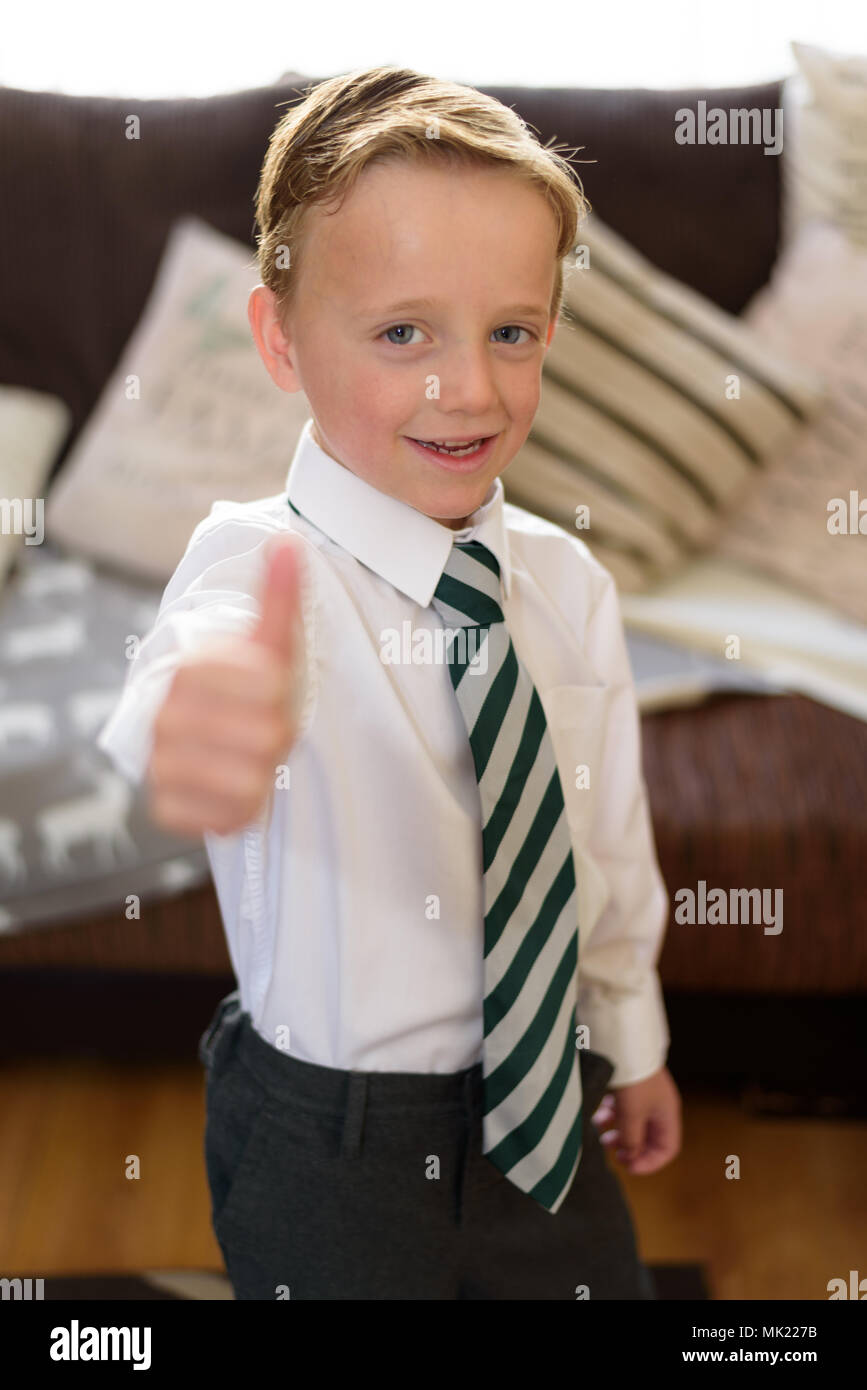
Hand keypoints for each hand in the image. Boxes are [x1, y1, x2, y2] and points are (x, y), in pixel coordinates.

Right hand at [147, 533, 303, 836]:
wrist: (207, 737)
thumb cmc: (246, 687)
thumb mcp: (267, 641)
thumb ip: (278, 596)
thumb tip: (288, 542)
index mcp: (189, 669)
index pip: (267, 680)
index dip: (282, 688)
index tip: (270, 686)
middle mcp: (167, 717)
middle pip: (267, 735)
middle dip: (278, 733)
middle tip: (264, 727)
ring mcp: (163, 764)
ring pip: (249, 779)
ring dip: (263, 771)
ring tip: (250, 756)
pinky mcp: (168, 809)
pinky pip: (225, 817)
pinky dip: (242, 807)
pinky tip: (235, 786)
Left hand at [591, 1065, 680, 1174]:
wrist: (621, 1042)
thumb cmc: (632, 1080)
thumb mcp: (631, 1115)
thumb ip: (631, 1140)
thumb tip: (630, 1157)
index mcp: (666, 1114)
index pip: (667, 1149)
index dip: (650, 1163)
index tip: (628, 1166)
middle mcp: (657, 1105)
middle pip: (648, 1137)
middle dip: (630, 1148)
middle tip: (612, 1153)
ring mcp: (642, 1095)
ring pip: (632, 1123)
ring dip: (617, 1132)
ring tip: (600, 1135)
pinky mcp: (627, 1085)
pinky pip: (620, 1108)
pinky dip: (609, 1116)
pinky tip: (597, 1116)